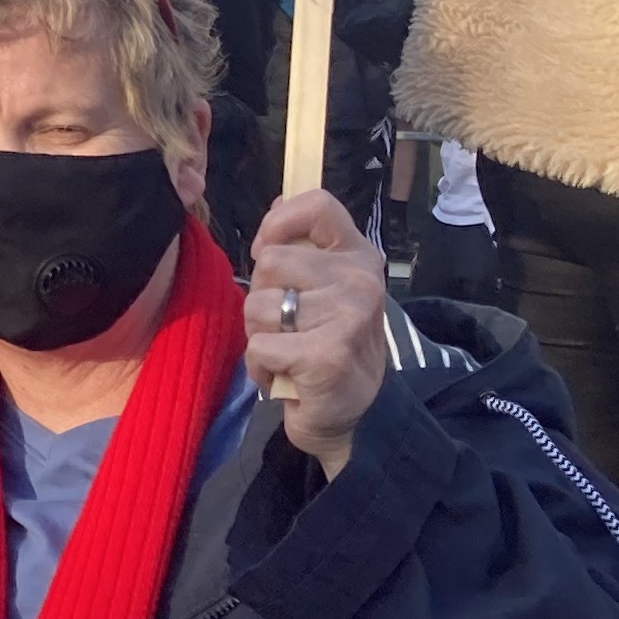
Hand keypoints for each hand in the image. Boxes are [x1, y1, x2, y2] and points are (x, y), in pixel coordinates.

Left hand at [244, 187, 390, 473]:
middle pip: (270, 262)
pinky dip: (260, 367)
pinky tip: (284, 376)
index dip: (278, 224)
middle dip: (261, 298)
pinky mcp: (327, 355)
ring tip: (287, 352)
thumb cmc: (329, 346)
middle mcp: (360, 280)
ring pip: (258, 306)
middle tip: (285, 326)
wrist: (353, 417)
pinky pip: (259, 345)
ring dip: (259, 335)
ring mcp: (348, 317)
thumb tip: (279, 200)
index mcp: (358, 256)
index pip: (318, 205)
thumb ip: (304, 248)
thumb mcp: (325, 290)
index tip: (268, 253)